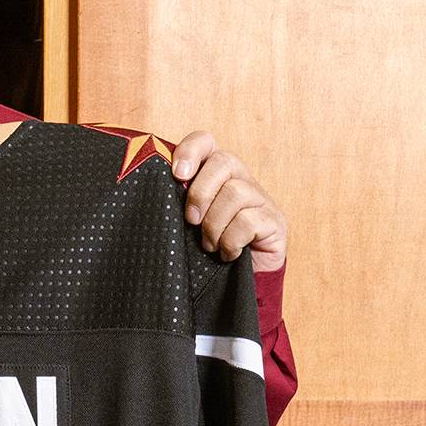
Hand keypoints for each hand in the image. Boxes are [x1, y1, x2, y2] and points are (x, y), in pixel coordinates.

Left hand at [166, 130, 286, 272]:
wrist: (239, 284)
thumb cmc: (210, 249)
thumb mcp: (190, 223)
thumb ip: (178, 202)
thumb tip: (151, 189)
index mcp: (216, 174)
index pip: (206, 142)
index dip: (191, 151)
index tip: (177, 175)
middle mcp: (241, 179)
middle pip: (223, 162)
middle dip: (201, 193)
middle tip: (191, 221)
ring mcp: (261, 200)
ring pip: (235, 193)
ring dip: (215, 224)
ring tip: (209, 245)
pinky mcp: (274, 222)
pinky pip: (248, 221)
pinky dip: (231, 241)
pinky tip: (227, 253)